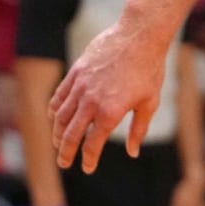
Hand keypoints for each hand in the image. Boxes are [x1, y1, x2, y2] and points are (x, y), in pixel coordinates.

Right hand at [49, 13, 171, 171]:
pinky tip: (55, 117)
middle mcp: (91, 101)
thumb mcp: (150, 103)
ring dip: (57, 132)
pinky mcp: (76, 72)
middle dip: (65, 151)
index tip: (87, 169)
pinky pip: (60, 95)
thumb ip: (138, 129)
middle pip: (71, 132)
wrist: (137, 37)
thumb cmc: (148, 70)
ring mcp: (80, 85)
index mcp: (110, 112)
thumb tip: (133, 152)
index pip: (93, 143)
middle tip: (63, 163)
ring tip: (57, 142)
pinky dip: (55, 109)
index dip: (88, 159)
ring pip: (61, 115)